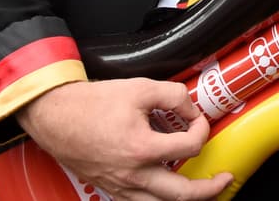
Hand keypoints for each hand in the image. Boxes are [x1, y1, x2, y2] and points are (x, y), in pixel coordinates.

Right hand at [16, 79, 231, 200]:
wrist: (55, 116)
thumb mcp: (140, 88)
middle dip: (209, 189)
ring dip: (186, 200)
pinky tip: (168, 190)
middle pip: (182, 194)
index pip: (190, 146)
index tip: (197, 118)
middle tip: (224, 180)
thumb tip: (191, 108)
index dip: (201, 128)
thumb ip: (173, 95)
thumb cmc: (91, 103)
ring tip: (202, 192)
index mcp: (142, 149)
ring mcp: (121, 185)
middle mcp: (133, 174)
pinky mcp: (111, 188)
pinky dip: (159, 199)